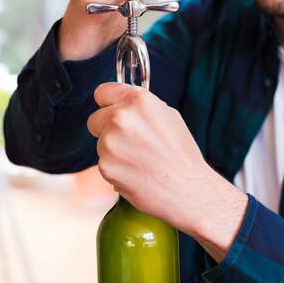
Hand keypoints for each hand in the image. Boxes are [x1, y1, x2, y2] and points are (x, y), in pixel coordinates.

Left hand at [87, 83, 248, 260]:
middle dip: (106, 129)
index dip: (108, 104)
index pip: (102, 92)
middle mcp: (120, 117)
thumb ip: (141, 107)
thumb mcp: (168, 116)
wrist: (188, 190)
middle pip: (95, 119)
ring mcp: (110, 142)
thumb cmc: (182, 155)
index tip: (112, 112)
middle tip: (131, 144)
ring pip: (100, 143)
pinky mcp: (105, 166)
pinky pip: (103, 164)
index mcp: (137, 100)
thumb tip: (123, 103)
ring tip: (140, 161)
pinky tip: (136, 174)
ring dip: (113, 151)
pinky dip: (116, 170)